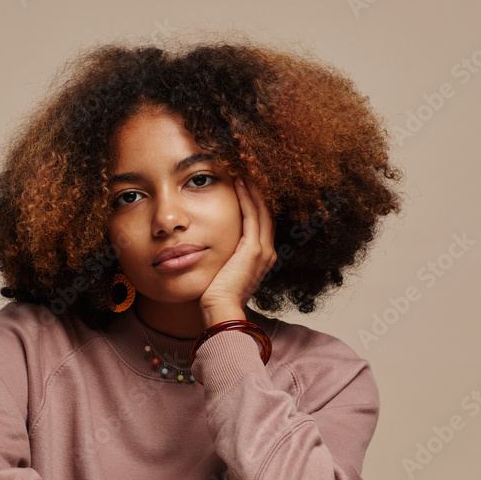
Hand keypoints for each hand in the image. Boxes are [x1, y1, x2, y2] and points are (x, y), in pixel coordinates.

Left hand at [199, 177, 276, 327]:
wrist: (221, 308)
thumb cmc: (217, 293)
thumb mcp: (225, 269)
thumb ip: (225, 256)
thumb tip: (212, 245)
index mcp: (262, 257)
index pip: (262, 223)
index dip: (256, 202)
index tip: (246, 185)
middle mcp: (267, 252)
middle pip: (266, 213)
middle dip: (258, 192)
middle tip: (248, 171)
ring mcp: (263, 250)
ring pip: (262, 210)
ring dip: (253, 189)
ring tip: (244, 171)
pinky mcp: (253, 249)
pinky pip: (252, 215)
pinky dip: (247, 197)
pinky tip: (240, 183)